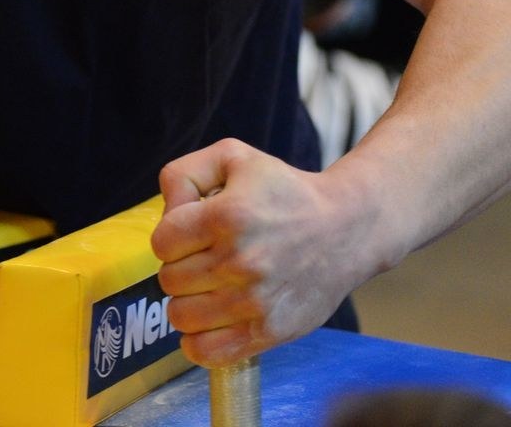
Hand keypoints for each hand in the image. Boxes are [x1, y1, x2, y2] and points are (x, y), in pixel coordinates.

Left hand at [150, 138, 367, 365]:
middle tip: (206, 258)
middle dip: (181, 266)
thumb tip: (165, 214)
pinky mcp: (270, 331)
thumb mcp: (233, 158)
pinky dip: (199, 341)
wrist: (348, 228)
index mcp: (228, 216)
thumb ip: (182, 175)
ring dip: (188, 301)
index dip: (172, 236)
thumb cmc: (284, 191)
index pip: (162, 242)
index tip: (193, 232)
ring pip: (181, 316)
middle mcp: (241, 262)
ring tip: (210, 287)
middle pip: (169, 280)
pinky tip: (212, 319)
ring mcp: (255, 301)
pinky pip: (207, 352)